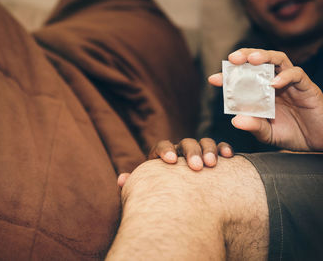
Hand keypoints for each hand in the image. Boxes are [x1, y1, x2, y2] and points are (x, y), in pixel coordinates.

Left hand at [117, 138, 233, 186]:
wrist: (183, 206)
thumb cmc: (162, 197)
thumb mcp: (148, 192)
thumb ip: (136, 184)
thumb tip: (122, 179)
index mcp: (162, 156)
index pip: (161, 145)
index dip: (165, 150)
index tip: (170, 161)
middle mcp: (180, 152)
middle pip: (185, 143)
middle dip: (191, 152)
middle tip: (196, 167)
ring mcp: (198, 153)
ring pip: (204, 142)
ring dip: (209, 150)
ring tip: (212, 164)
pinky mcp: (214, 158)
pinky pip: (220, 148)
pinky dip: (224, 149)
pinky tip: (229, 157)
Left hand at [209, 48, 322, 151]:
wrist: (318, 142)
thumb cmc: (292, 134)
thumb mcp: (267, 134)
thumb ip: (253, 126)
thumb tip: (234, 120)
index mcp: (261, 93)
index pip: (242, 78)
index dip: (228, 76)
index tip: (213, 79)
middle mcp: (273, 83)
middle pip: (259, 61)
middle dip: (245, 56)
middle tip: (233, 58)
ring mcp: (290, 83)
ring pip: (278, 59)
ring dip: (264, 56)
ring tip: (252, 59)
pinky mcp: (306, 87)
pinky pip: (297, 74)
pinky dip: (285, 76)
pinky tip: (274, 83)